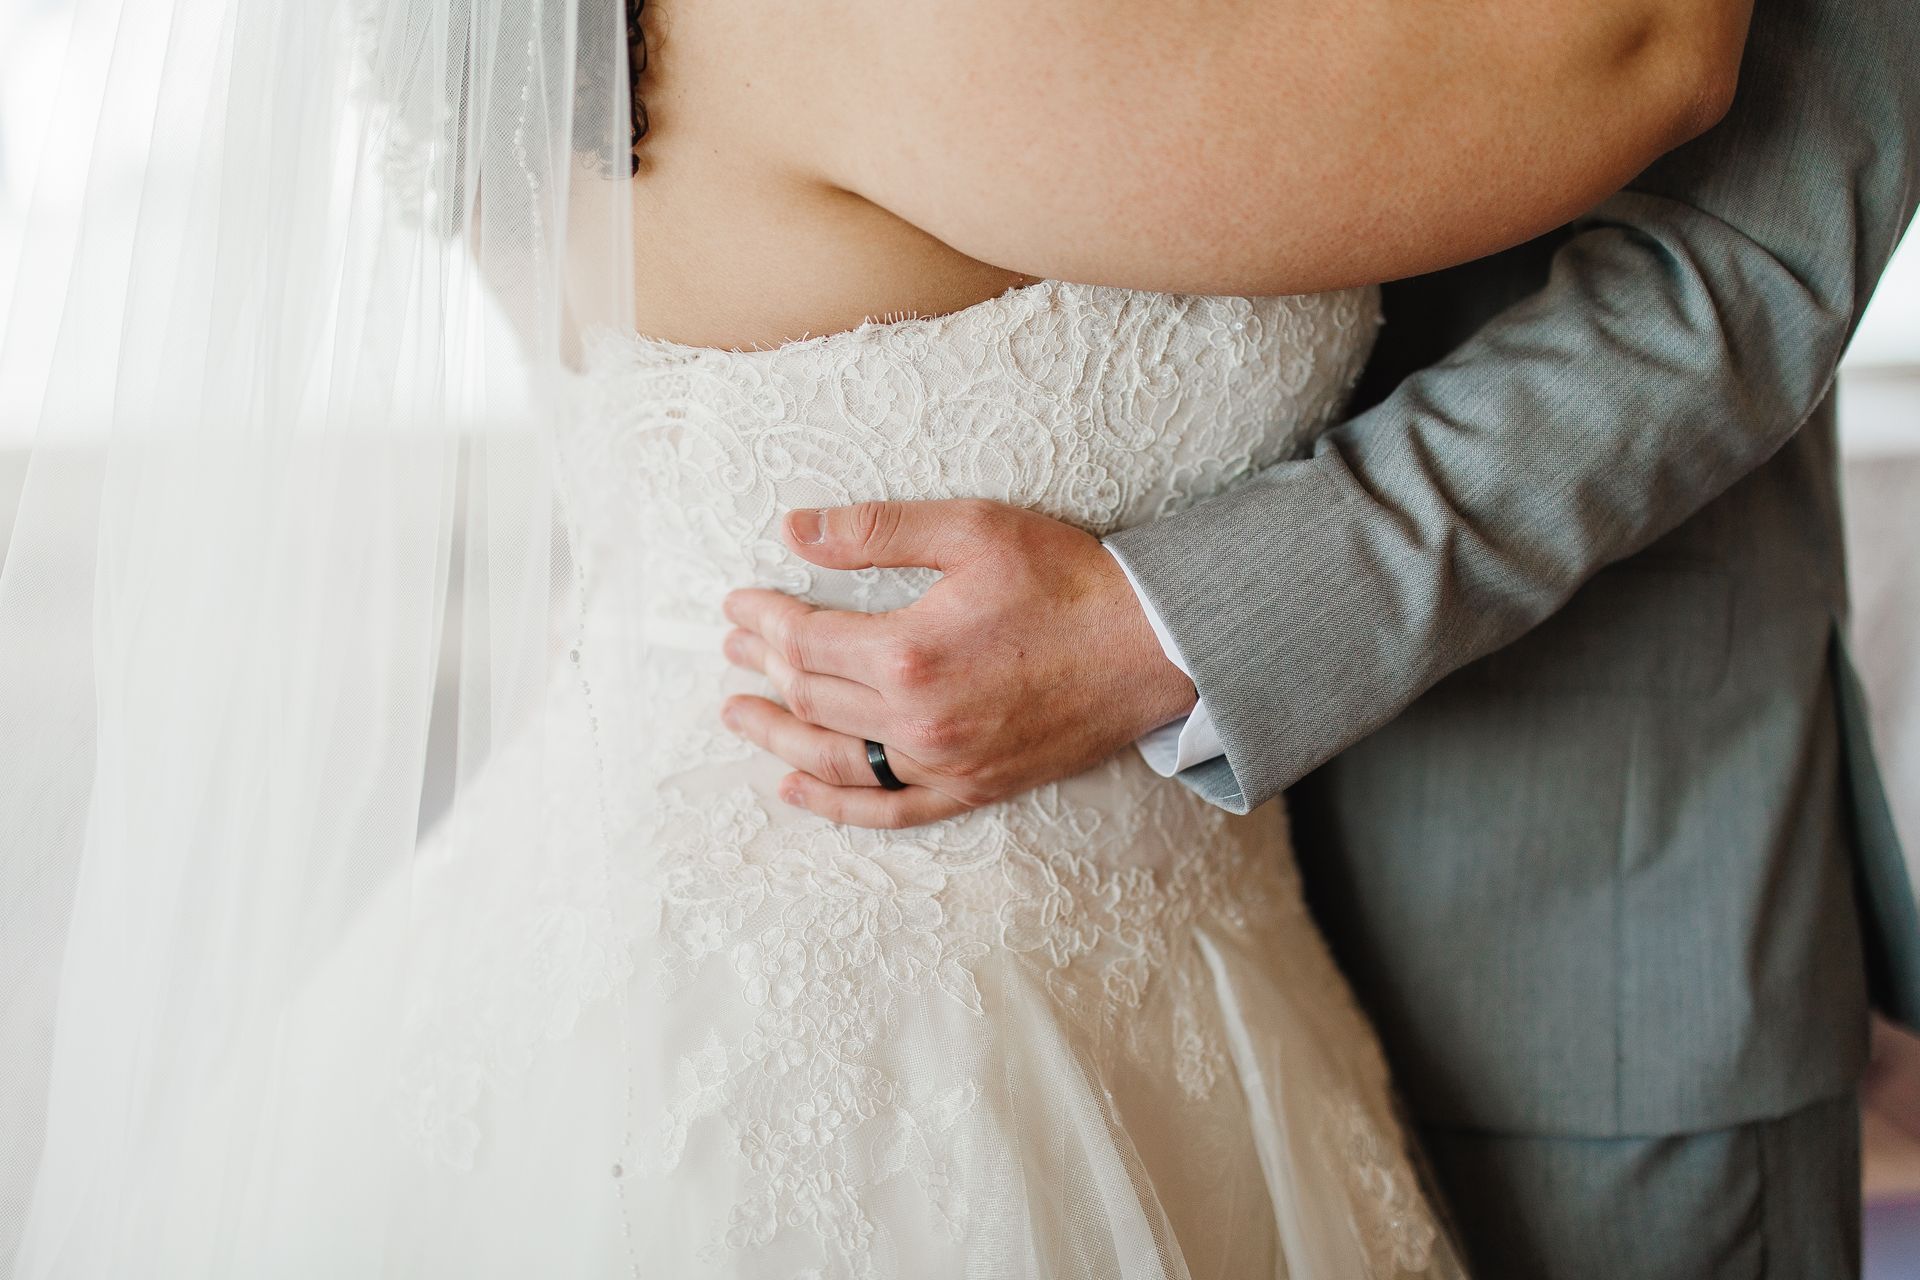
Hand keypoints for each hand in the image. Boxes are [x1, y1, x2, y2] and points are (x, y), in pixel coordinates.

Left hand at [719, 499, 1197, 827]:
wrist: (1152, 646)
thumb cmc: (1066, 580)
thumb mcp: (971, 530)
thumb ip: (877, 530)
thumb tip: (795, 529)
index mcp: (909, 652)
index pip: (805, 641)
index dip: (762, 620)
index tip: (738, 603)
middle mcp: (917, 720)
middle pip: (812, 698)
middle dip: (761, 668)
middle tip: (731, 647)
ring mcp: (944, 763)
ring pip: (835, 760)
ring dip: (777, 736)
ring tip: (739, 714)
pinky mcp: (973, 789)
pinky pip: (889, 809)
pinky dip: (835, 804)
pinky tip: (795, 787)